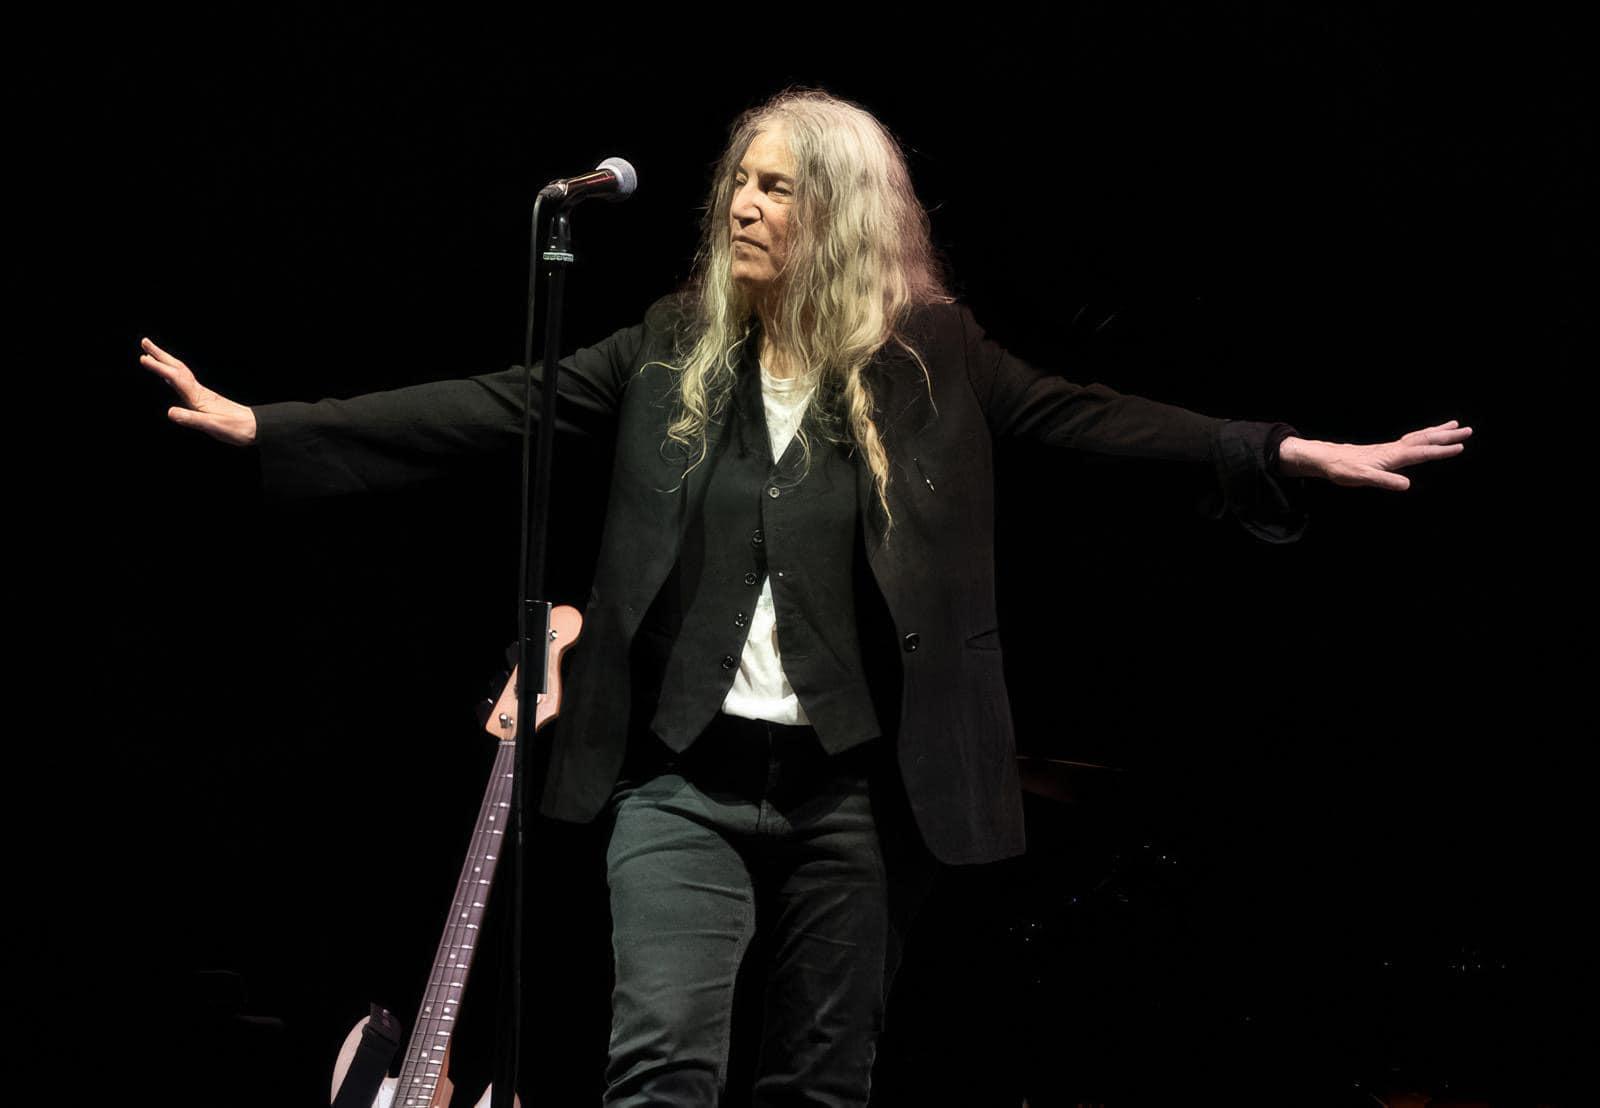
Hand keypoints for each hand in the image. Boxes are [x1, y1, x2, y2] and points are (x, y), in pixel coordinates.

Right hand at [139, 338, 257, 445]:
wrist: (255, 428)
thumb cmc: (236, 428)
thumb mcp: (212, 426)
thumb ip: (191, 419)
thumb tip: (170, 412)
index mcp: (198, 397)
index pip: (175, 378)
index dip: (159, 368)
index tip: (143, 358)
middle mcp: (198, 391)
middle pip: (177, 368)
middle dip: (160, 355)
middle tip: (144, 341)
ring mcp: (201, 394)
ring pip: (180, 372)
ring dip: (165, 361)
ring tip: (151, 353)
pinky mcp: (204, 399)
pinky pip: (184, 381)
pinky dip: (173, 373)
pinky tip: (170, 375)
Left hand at [1278, 421, 1471, 490]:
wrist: (1326, 460)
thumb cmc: (1343, 470)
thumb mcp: (1362, 479)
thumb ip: (1385, 481)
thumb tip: (1407, 485)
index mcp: (1393, 456)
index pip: (1422, 452)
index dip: (1441, 451)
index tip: (1460, 447)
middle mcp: (1394, 449)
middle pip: (1425, 439)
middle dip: (1447, 435)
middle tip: (1468, 430)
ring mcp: (1391, 448)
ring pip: (1419, 436)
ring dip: (1438, 431)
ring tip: (1454, 424)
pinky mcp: (1386, 450)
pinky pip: (1411, 439)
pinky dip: (1424, 435)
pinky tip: (1426, 436)